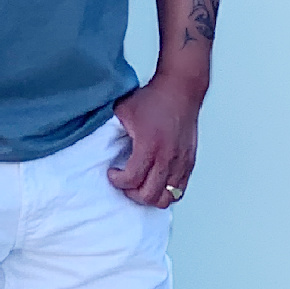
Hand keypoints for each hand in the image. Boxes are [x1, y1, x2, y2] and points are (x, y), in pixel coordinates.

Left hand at [108, 75, 202, 207]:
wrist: (180, 89)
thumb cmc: (153, 98)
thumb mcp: (123, 109)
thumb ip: (112, 128)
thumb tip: (100, 140)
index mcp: (148, 144)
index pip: (132, 179)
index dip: (118, 181)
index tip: (112, 173)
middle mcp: (167, 157)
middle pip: (149, 195)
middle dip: (132, 193)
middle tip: (124, 182)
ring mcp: (180, 162)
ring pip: (166, 198)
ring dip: (150, 197)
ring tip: (140, 185)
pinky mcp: (189, 162)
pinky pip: (179, 191)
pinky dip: (166, 193)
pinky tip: (155, 182)